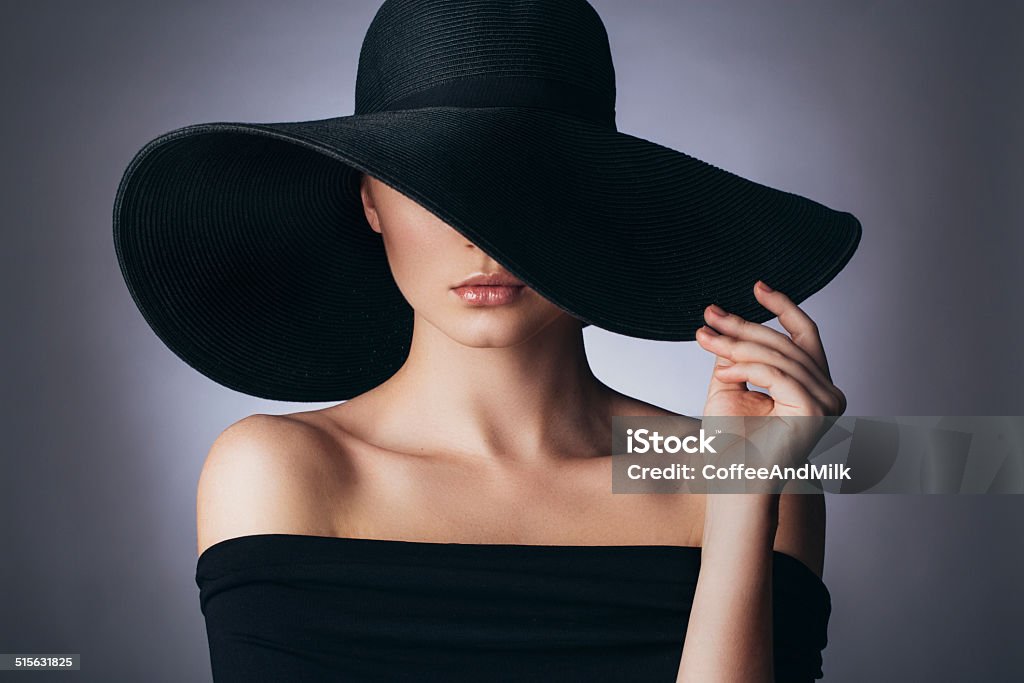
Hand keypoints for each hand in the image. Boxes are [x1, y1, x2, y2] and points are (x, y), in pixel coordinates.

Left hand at [694, 281, 846, 477]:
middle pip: (785, 343)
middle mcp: (829, 393)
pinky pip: (777, 374)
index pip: (804, 336)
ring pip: (778, 356)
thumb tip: (727, 323)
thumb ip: (737, 357)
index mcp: (814, 386)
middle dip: (743, 325)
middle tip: (708, 315)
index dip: (784, 307)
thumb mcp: (731, 386)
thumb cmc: (730, 442)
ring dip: (736, 345)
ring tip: (705, 340)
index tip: (756, 285)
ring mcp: (828, 403)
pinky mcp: (815, 411)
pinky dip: (745, 369)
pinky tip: (721, 374)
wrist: (730, 481)